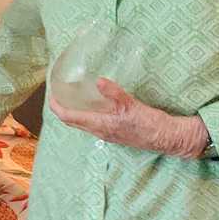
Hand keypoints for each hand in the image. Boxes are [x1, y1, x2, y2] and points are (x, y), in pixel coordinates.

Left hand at [49, 79, 207, 157]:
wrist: (168, 138)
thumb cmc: (151, 124)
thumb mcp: (133, 106)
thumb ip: (115, 94)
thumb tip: (100, 81)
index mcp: (101, 125)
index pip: (69, 118)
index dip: (57, 107)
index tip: (50, 95)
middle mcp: (100, 131)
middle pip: (72, 121)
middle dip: (62, 108)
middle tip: (58, 93)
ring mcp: (107, 133)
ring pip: (83, 123)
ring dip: (74, 112)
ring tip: (71, 97)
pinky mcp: (114, 132)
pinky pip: (93, 123)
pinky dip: (87, 114)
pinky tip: (93, 104)